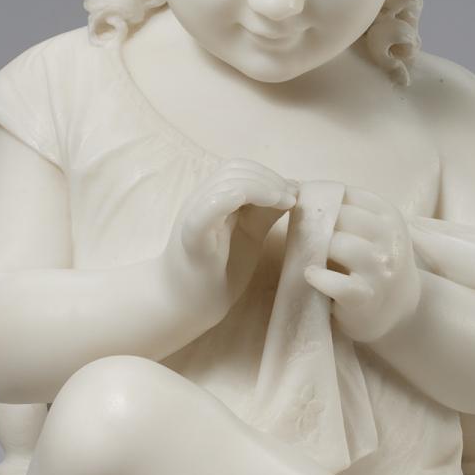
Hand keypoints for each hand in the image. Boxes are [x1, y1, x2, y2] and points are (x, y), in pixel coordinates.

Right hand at [162, 163, 294, 326]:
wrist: (182, 304)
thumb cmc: (215, 272)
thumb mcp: (248, 236)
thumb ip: (265, 214)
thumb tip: (292, 191)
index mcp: (214, 199)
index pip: (239, 169)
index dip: (269, 175)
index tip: (293, 194)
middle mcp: (201, 201)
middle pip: (233, 171)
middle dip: (269, 179)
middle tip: (291, 198)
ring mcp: (194, 217)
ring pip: (223, 184)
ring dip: (259, 188)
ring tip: (283, 202)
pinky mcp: (192, 239)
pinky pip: (206, 211)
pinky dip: (226, 199)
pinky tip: (244, 200)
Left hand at [305, 186, 421, 344]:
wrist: (398, 306)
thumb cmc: (370, 260)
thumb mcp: (367, 229)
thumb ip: (340, 209)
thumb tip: (292, 184)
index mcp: (387, 214)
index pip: (346, 193)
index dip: (319, 198)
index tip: (302, 206)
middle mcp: (389, 238)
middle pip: (341, 216)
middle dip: (317, 224)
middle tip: (303, 236)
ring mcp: (381, 269)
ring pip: (338, 244)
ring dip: (318, 250)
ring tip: (310, 256)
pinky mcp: (366, 297)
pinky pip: (338, 283)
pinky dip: (320, 278)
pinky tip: (311, 275)